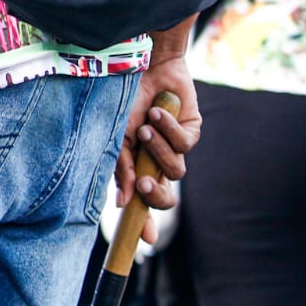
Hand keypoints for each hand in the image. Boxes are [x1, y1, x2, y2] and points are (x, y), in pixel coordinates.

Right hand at [115, 57, 200, 242]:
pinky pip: (184, 145)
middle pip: (166, 197)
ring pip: (175, 171)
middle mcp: (155, 160)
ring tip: (145, 128)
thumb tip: (125, 202)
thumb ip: (121, 168)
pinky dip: (168, 130)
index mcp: (135, 165)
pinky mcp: (192, 131)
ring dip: (157, 151)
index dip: (142, 223)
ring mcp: (174, 147)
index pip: (142, 201)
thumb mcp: (114, 136)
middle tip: (145, 185)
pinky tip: (158, 113)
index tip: (141, 241)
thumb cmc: (120, 99)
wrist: (139, 64)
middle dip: (157, 196)